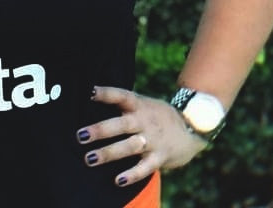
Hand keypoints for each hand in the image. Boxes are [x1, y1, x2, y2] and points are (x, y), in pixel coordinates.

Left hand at [75, 86, 206, 187]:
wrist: (192, 127)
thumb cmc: (157, 114)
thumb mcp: (143, 103)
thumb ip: (123, 104)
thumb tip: (90, 98)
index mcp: (139, 104)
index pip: (121, 95)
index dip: (106, 93)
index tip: (89, 91)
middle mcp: (145, 120)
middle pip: (121, 124)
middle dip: (100, 130)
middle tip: (80, 136)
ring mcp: (153, 139)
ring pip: (129, 146)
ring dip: (109, 153)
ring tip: (89, 158)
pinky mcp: (160, 157)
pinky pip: (145, 168)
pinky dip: (132, 174)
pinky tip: (118, 180)